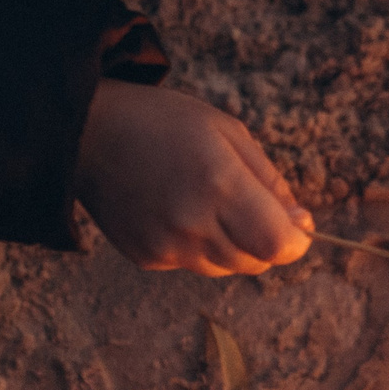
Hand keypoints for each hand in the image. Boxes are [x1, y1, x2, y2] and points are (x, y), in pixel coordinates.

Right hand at [73, 80, 314, 275]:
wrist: (87, 132)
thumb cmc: (164, 122)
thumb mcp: (229, 132)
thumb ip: (270, 181)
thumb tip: (301, 224)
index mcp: (218, 183)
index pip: (277, 244)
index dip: (296, 240)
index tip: (295, 223)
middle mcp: (192, 221)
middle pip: (256, 261)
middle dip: (266, 240)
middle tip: (248, 204)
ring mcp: (166, 245)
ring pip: (226, 267)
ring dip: (233, 245)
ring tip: (208, 202)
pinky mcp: (146, 257)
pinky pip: (193, 264)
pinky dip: (199, 246)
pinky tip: (178, 210)